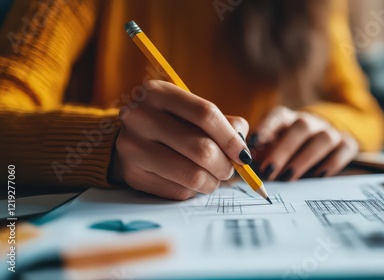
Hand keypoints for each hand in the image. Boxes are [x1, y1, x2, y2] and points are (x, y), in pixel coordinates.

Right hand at [109, 80, 250, 199]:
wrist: (130, 138)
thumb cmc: (171, 123)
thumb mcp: (192, 111)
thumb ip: (224, 123)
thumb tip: (242, 148)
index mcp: (158, 92)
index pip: (205, 114)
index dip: (231, 138)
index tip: (243, 155)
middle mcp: (139, 117)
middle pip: (202, 149)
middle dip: (225, 165)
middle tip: (228, 169)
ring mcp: (132, 146)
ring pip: (192, 175)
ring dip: (212, 182)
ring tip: (212, 176)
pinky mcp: (132, 174)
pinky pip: (178, 191)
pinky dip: (193, 190)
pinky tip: (189, 180)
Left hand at [250, 106, 358, 180]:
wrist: (325, 146)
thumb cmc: (288, 151)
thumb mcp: (271, 149)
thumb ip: (260, 153)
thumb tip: (243, 161)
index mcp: (287, 119)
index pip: (277, 116)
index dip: (265, 128)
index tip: (252, 144)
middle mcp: (309, 121)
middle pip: (300, 127)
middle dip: (283, 150)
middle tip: (268, 171)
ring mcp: (330, 131)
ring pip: (323, 138)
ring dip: (304, 158)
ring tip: (288, 177)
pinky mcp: (347, 143)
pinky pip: (344, 149)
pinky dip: (331, 163)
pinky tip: (317, 176)